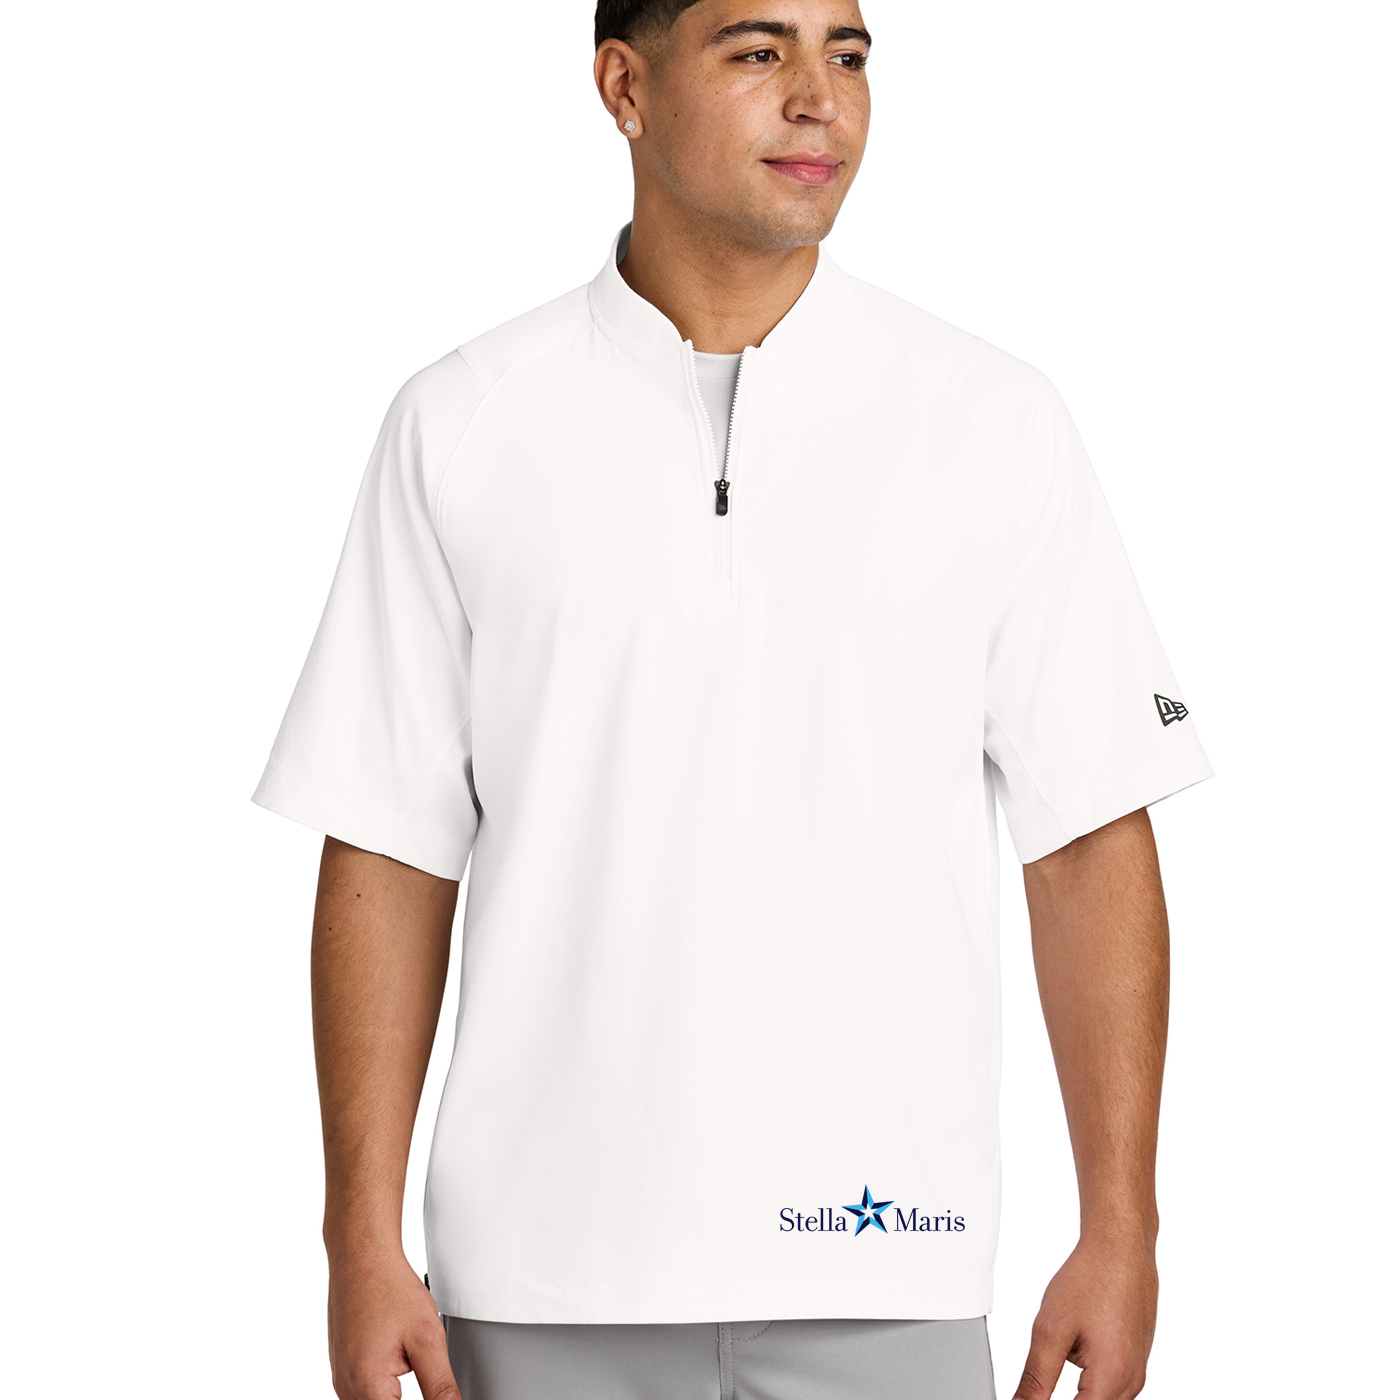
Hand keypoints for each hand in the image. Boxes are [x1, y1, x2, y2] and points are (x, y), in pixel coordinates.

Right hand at [326, 1250, 460, 1399]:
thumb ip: (439, 1384)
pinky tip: (395, 1351)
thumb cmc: (389, 1287)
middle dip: (408, 1393)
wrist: (362, 1257)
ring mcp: (341, 1378)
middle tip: (419, 1360)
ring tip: (406, 1351)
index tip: (435, 1392)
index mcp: (366, 1385)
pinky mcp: (341, 1368)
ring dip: (393, 1391)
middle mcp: (346, 1387)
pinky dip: (382, 1381)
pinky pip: (363, 1389)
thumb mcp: (428, 1337)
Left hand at [1012, 1234, 1157, 1398]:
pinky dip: (1088, 1381)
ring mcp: (1136, 1372)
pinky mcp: (1135, 1361)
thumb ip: (1036, 1377)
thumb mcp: (1050, 1329)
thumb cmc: (1091, 1278)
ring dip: (1078, 1393)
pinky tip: (1075, 1350)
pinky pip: (1110, 1387)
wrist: (1122, 1248)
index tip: (1031, 1397)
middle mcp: (1131, 1382)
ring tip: (1063, 1351)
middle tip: (1043, 1376)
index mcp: (1112, 1378)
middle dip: (1061, 1398)